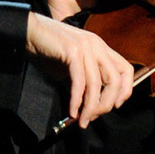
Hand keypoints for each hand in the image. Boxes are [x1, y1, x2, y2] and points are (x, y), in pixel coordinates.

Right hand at [26, 12, 133, 126]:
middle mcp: (97, 46)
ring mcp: (86, 47)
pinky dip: (76, 100)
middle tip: (93, 118)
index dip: (124, 91)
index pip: (126, 70)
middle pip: (115, 80)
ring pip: (97, 84)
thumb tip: (88, 108)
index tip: (114, 106)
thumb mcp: (70, 69)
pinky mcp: (73, 51)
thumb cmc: (47, 50)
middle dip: (106, 104)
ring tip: (82, 120)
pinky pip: (79, 82)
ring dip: (90, 108)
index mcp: (101, 48)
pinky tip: (72, 111)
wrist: (28, 32)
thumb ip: (82, 85)